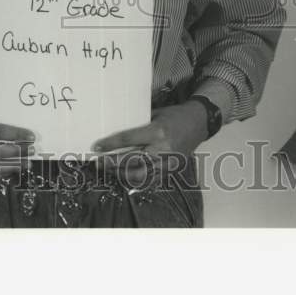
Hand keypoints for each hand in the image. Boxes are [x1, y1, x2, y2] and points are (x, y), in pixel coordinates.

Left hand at [91, 102, 208, 180]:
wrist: (198, 123)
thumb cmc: (175, 115)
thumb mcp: (155, 114)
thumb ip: (138, 123)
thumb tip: (116, 129)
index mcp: (158, 131)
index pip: (128, 139)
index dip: (110, 144)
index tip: (96, 147)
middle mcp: (163, 149)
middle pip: (131, 161)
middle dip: (112, 163)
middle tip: (98, 163)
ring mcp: (168, 162)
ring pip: (139, 175)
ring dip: (121, 175)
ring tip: (108, 171)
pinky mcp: (171, 171)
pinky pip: (150, 181)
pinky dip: (135, 181)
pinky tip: (124, 177)